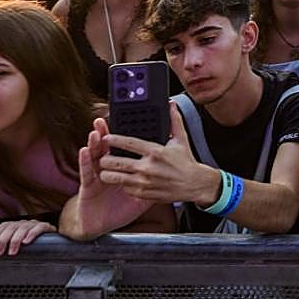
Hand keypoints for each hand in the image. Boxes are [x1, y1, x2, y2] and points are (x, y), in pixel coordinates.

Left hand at [0, 219, 54, 255]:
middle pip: (11, 227)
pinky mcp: (47, 227)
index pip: (3, 226)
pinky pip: (39, 228)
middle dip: (3, 240)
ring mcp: (36, 224)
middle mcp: (25, 223)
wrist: (54, 242)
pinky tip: (27, 242)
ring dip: (15, 240)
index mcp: (17, 225)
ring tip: (11, 252)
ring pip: (23, 228)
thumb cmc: (32, 244)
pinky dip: (32, 234)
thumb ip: (3, 236)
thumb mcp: (16, 241)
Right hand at [63, 118, 153, 239]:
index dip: (123, 136)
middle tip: (105, 119)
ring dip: (94, 143)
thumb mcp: (143, 197)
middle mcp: (108, 169)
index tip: (126, 121)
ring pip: (95, 155)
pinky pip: (86, 171)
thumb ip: (154, 184)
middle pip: (107, 148)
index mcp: (123, 169)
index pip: (123, 149)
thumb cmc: (121, 210)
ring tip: (96, 130)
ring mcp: (96, 176)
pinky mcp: (87, 186)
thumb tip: (168, 177)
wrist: (101, 228)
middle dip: (106, 134)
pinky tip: (85, 150)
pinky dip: (85, 160)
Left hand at [99, 103, 219, 205]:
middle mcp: (148, 167)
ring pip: (115, 177)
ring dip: (108, 173)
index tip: (106, 138)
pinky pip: (124, 188)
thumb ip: (174, 120)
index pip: (128, 143)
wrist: (194, 185)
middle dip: (105, 158)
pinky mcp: (143, 193)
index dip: (113, 139)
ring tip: (107, 169)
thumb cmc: (186, 162)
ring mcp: (144, 181)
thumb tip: (171, 104)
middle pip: (116, 162)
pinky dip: (121, 184)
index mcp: (155, 151)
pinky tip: (123, 179)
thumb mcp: (182, 139)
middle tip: (104, 156)